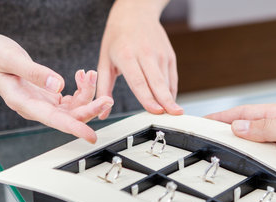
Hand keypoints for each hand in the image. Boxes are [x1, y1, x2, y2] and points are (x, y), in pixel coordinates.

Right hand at [0, 34, 112, 142]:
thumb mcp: (11, 58)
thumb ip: (35, 73)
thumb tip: (59, 85)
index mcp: (24, 103)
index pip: (54, 120)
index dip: (74, 128)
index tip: (90, 136)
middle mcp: (36, 108)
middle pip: (69, 117)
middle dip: (90, 108)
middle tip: (107, 98)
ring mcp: (43, 103)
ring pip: (73, 108)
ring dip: (87, 94)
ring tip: (90, 74)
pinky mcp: (48, 97)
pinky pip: (71, 100)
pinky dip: (81, 89)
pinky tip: (82, 76)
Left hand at [97, 0, 182, 118]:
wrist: (135, 12)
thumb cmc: (117, 37)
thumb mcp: (104, 60)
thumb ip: (103, 88)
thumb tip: (102, 112)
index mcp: (127, 55)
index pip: (139, 81)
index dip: (148, 98)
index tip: (155, 111)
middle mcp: (146, 54)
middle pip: (157, 83)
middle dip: (166, 101)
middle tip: (173, 115)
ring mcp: (160, 54)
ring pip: (166, 82)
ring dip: (169, 99)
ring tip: (172, 113)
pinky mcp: (169, 55)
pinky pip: (172, 78)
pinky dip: (171, 91)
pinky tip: (169, 102)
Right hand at [206, 102, 275, 198]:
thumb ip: (266, 128)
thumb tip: (238, 126)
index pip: (247, 113)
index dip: (225, 118)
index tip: (204, 121)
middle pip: (250, 134)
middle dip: (229, 139)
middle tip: (206, 144)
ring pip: (258, 155)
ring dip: (245, 159)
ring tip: (222, 163)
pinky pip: (270, 171)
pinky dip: (259, 174)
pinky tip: (248, 178)